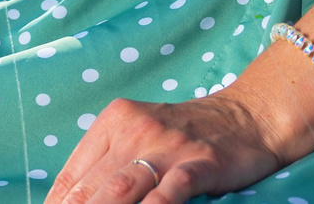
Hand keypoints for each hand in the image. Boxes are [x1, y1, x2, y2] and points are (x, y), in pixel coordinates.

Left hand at [45, 86, 313, 203]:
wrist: (245, 117)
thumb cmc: (185, 134)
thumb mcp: (139, 136)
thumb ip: (106, 165)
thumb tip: (68, 200)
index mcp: (115, 121)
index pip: (72, 175)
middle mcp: (137, 130)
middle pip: (93, 187)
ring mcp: (169, 146)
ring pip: (123, 188)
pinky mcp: (200, 162)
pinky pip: (172, 189)